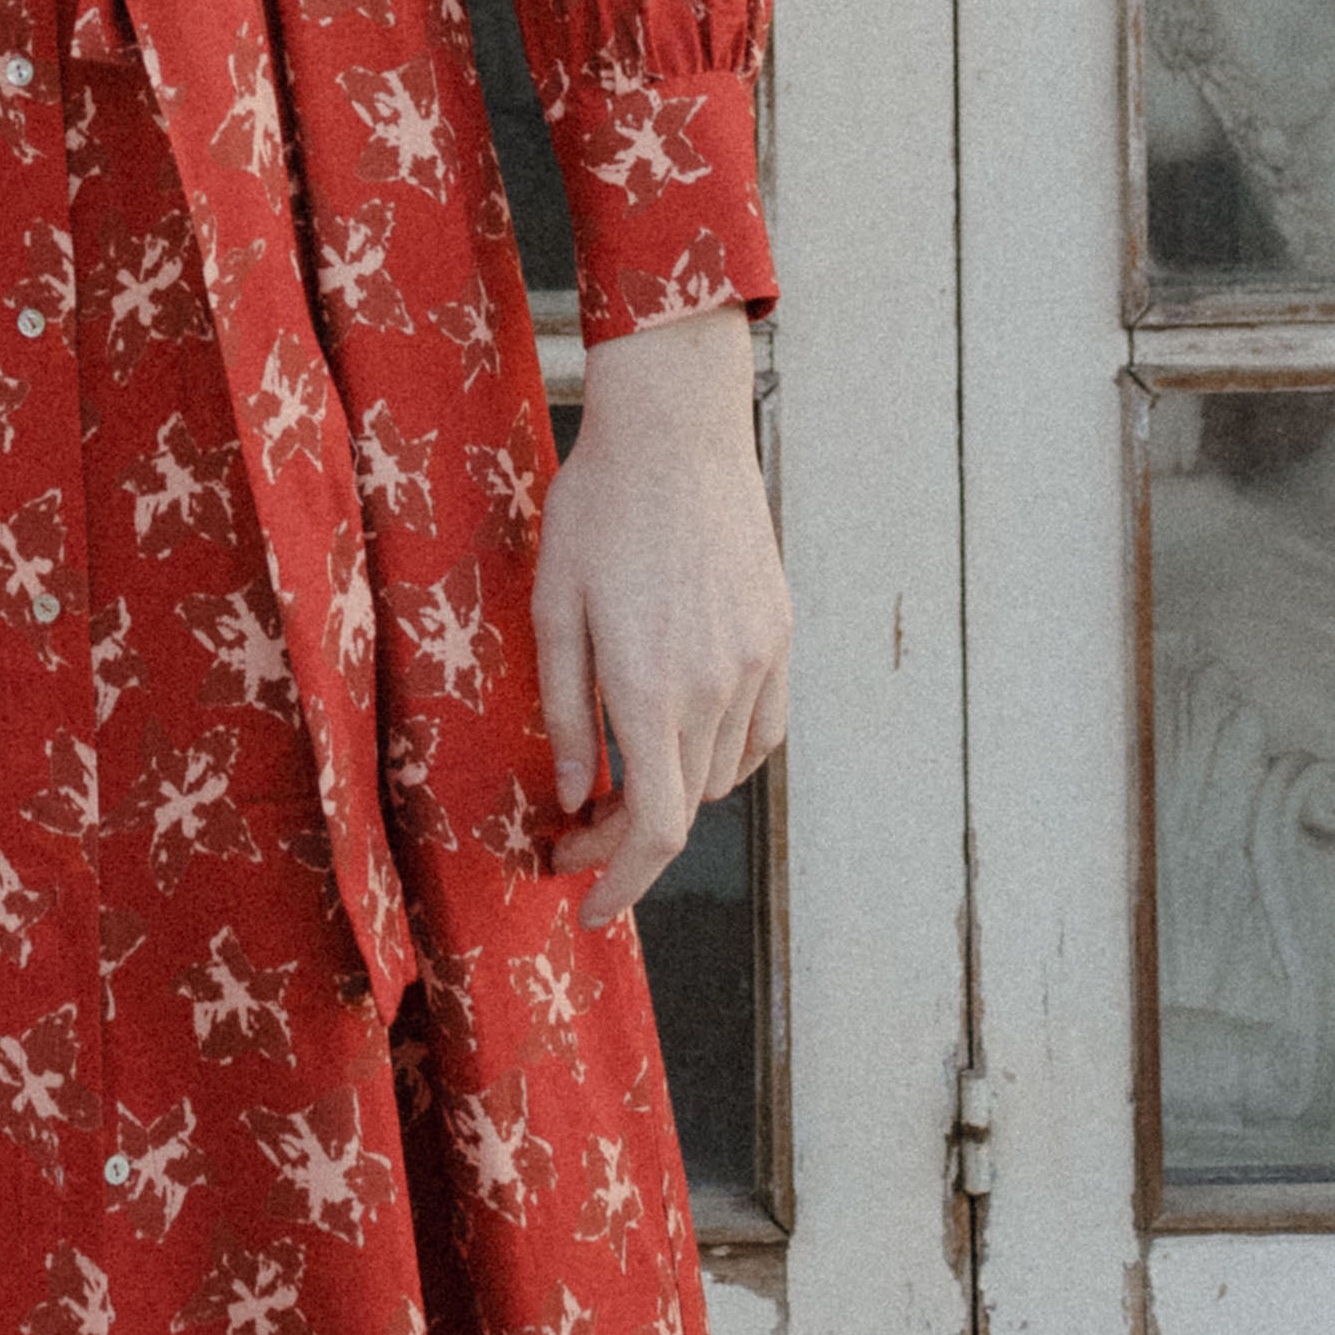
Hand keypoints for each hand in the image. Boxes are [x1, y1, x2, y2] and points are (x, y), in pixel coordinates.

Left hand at [531, 300, 790, 934]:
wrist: (676, 429)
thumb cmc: (599, 508)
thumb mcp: (554, 607)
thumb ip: (564, 710)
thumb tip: (573, 793)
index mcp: (648, 687)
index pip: (651, 829)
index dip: (619, 883)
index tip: (585, 905)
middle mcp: (714, 686)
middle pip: (682, 808)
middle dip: (624, 837)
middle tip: (574, 828)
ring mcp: (757, 662)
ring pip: (722, 773)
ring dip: (673, 792)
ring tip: (621, 769)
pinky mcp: (780, 635)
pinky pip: (762, 730)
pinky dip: (725, 755)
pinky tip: (685, 735)